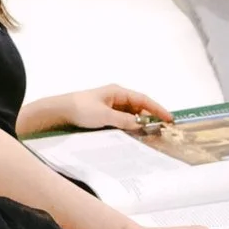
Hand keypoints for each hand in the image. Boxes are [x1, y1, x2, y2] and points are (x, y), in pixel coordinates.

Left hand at [30, 84, 172, 134]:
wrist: (59, 112)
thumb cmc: (81, 109)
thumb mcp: (105, 116)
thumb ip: (124, 120)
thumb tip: (140, 125)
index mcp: (117, 92)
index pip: (143, 99)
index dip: (157, 109)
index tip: (169, 119)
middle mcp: (115, 98)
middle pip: (138, 108)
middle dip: (150, 118)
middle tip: (162, 131)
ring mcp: (110, 107)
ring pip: (131, 116)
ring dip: (139, 124)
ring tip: (150, 136)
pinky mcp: (104, 116)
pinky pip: (122, 121)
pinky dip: (129, 128)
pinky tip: (133, 137)